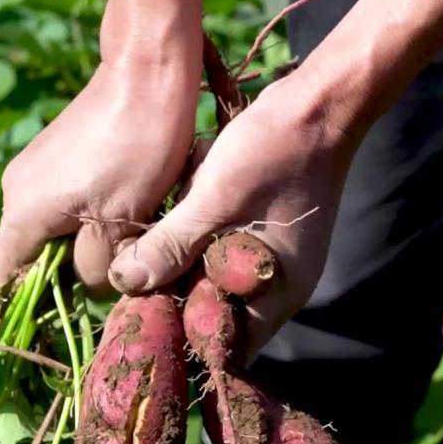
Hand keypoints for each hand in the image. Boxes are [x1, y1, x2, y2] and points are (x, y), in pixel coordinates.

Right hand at [0, 52, 200, 292]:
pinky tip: (123, 208)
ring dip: (83, 242)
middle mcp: (14, 190)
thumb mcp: (122, 222)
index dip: (36, 300)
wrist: (147, 71)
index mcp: (21, 212)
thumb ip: (97, 268)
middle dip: (67, 271)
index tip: (76, 307)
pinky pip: (60, 203)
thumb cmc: (138, 149)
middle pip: (29, 254)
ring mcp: (32, 168)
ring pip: (49, 229)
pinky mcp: (53, 154)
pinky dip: (86, 216)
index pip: (7, 278)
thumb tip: (90, 288)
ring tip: (124, 237)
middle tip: (114, 272)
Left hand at [107, 80, 358, 354]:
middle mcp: (274, 285)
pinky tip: (172, 216)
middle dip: (171, 297)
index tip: (138, 318)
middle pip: (212, 312)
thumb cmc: (273, 151)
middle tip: (127, 281)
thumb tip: (125, 283)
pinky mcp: (255, 231)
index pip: (223, 342)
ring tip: (143, 251)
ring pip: (209, 279)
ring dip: (178, 265)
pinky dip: (192, 239)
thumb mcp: (214, 199)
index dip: (180, 335)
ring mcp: (266, 257)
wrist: (317, 102)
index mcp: (276, 292)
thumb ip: (171, 244)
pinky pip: (215, 249)